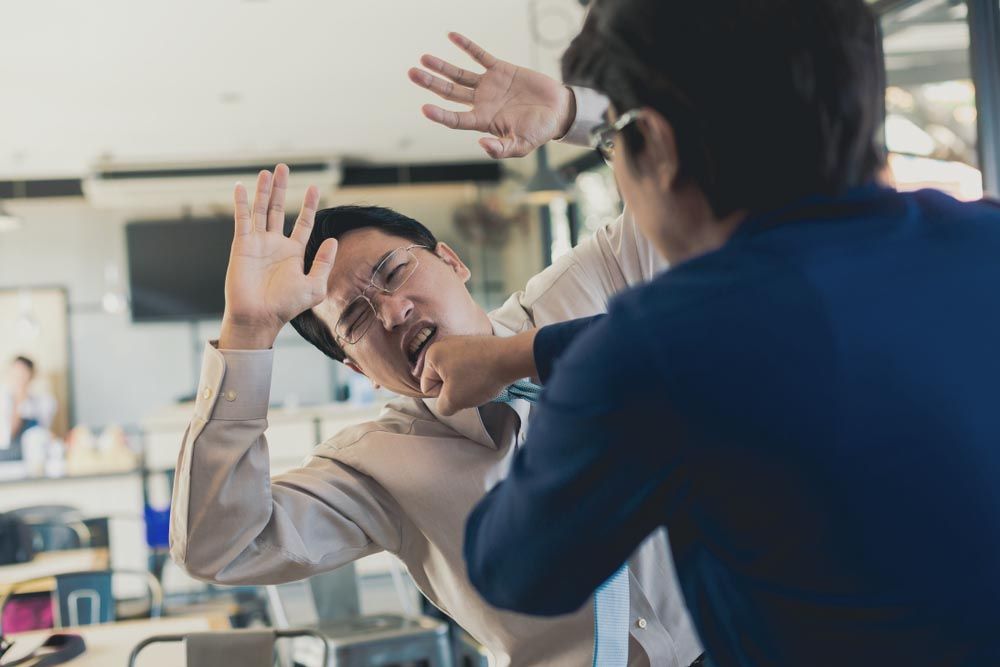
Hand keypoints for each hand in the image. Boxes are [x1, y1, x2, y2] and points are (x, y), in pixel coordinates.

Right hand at [219, 164, 337, 349]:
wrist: (260, 317)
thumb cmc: (286, 306)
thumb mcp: (315, 286)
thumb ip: (324, 263)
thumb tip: (333, 240)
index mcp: (293, 253)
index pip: (304, 223)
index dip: (309, 205)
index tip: (314, 187)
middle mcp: (275, 244)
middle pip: (279, 209)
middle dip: (282, 189)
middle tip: (285, 168)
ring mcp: (258, 243)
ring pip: (261, 210)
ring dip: (264, 191)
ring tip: (269, 171)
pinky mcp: (242, 244)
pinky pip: (242, 219)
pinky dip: (241, 203)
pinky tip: (240, 187)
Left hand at [408, 32, 575, 158]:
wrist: (558, 111)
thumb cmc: (539, 132)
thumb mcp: (521, 146)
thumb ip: (501, 148)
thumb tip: (481, 144)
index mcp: (483, 121)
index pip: (456, 119)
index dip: (440, 115)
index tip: (425, 108)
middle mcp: (481, 102)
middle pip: (450, 92)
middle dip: (431, 83)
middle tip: (412, 73)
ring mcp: (489, 85)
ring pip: (459, 75)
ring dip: (441, 66)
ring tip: (423, 58)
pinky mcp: (500, 70)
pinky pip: (479, 56)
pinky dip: (466, 46)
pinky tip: (451, 36)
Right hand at [420, 331, 538, 415]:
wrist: (511, 358)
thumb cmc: (480, 377)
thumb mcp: (454, 401)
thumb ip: (441, 407)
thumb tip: (445, 403)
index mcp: (432, 355)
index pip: (428, 387)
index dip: (444, 396)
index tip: (460, 390)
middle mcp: (443, 344)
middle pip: (442, 379)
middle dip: (455, 388)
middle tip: (471, 387)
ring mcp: (460, 341)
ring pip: (456, 374)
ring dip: (466, 382)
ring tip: (480, 380)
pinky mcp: (475, 343)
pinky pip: (469, 365)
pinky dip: (476, 373)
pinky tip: (486, 373)